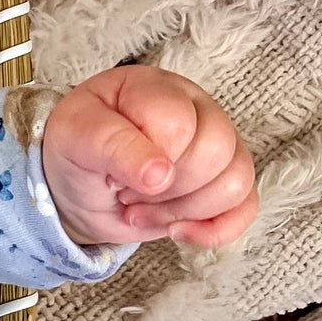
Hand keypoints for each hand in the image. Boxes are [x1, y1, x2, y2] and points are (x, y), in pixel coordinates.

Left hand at [41, 65, 257, 250]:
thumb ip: (113, 145)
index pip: (179, 124)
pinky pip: (246, 207)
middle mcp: (198, 109)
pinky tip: (178, 232)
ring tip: (141, 208)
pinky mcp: (225, 183)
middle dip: (164, 188)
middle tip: (124, 192)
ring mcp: (220, 145)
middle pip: (216, 152)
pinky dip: (213, 230)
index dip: (146, 161)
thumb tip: (161, 175)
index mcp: (158, 89)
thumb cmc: (77, 152)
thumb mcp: (75, 139)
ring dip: (181, 210)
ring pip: (236, 181)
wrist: (77, 187)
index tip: (111, 171)